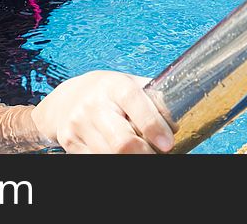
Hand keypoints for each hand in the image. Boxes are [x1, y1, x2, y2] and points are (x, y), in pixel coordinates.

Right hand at [31, 71, 174, 153]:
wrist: (67, 99)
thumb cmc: (108, 93)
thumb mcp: (128, 85)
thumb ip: (152, 97)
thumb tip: (180, 113)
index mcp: (114, 86)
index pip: (134, 103)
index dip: (153, 125)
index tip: (167, 143)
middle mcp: (94, 104)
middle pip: (122, 141)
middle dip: (144, 155)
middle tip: (158, 155)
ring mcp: (79, 124)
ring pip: (109, 155)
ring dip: (130, 160)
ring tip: (141, 153)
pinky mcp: (70, 141)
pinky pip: (94, 161)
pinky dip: (111, 161)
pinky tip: (118, 155)